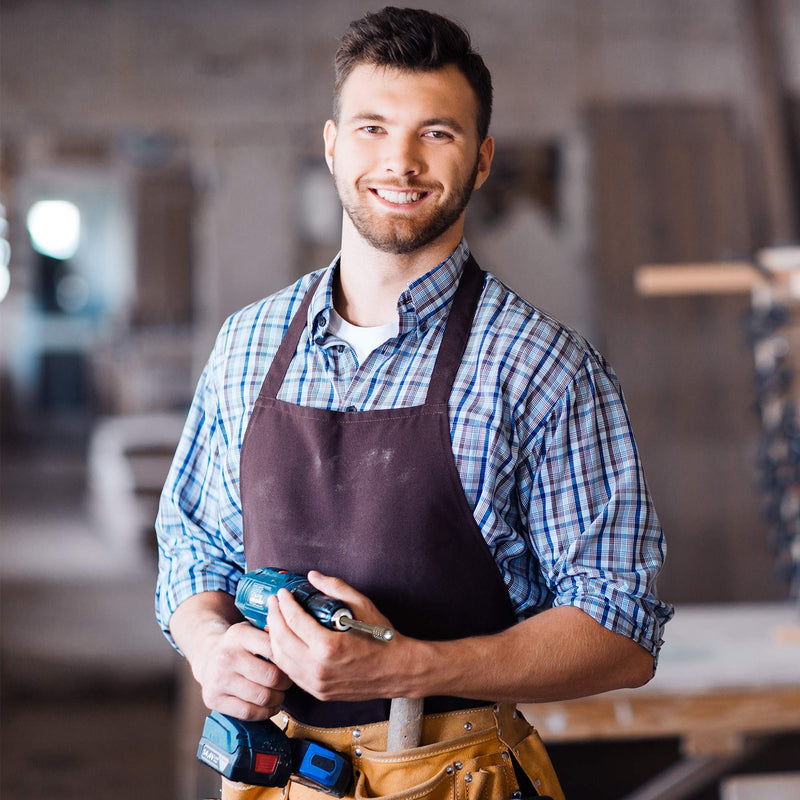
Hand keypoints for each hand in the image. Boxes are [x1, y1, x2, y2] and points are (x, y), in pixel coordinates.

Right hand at [192, 619, 292, 719]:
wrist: (207, 654)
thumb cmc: (239, 644)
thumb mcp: (252, 629)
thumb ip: (272, 635)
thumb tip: (298, 647)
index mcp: (239, 634)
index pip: (274, 649)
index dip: (289, 660)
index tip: (293, 663)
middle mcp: (226, 656)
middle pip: (271, 677)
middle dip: (286, 683)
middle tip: (288, 682)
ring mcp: (218, 679)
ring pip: (261, 697)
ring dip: (278, 699)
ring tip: (280, 695)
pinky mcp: (213, 699)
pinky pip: (248, 712)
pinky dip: (265, 713)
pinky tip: (270, 706)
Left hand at [266, 571, 413, 701]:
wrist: (398, 670)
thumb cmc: (382, 638)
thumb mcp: (362, 605)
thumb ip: (335, 588)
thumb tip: (313, 576)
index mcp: (328, 646)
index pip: (294, 621)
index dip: (284, 604)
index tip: (282, 593)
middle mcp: (318, 668)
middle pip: (281, 640)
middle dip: (274, 617)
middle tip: (274, 603)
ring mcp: (317, 684)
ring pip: (281, 660)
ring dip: (274, 637)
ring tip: (276, 620)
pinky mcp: (319, 692)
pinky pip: (291, 673)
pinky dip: (283, 656)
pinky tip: (285, 642)